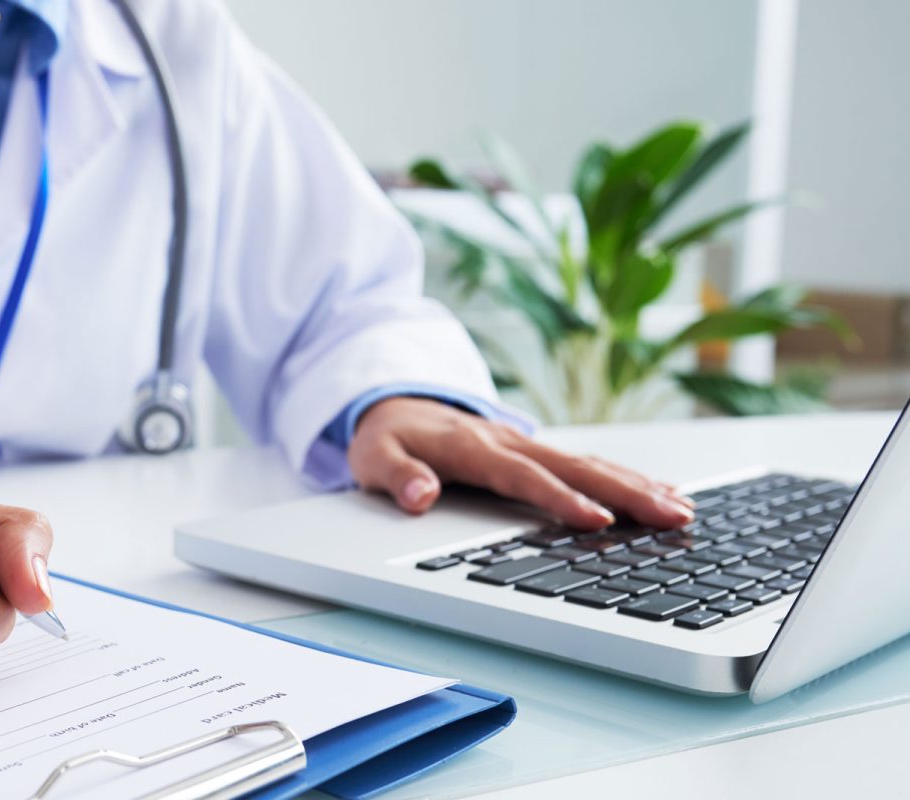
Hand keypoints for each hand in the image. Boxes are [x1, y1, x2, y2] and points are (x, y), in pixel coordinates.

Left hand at [346, 397, 694, 529]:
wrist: (394, 405)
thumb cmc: (386, 439)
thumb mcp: (373, 458)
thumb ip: (397, 476)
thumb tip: (418, 495)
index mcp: (473, 448)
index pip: (524, 477)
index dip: (560, 499)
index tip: (596, 521)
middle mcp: (509, 442)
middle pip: (574, 468)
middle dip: (625, 492)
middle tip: (671, 516)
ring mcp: (527, 444)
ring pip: (589, 464)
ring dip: (636, 485)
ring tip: (682, 510)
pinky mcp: (536, 451)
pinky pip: (587, 463)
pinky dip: (625, 477)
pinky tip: (661, 493)